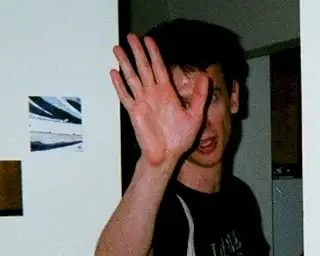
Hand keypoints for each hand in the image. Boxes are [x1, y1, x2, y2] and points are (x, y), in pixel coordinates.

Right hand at [110, 34, 209, 167]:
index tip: (149, 40)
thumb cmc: (181, 139)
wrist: (167, 156)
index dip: (154, 53)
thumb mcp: (196, 116)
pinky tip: (113, 72)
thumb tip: (206, 76)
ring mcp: (143, 102)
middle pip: (143, 68)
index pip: (159, 68)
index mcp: (167, 93)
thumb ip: (200, 96)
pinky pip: (125, 95)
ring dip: (125, 63)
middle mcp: (153, 94)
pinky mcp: (134, 112)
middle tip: (131, 36)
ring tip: (117, 48)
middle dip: (137, 52)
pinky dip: (119, 84)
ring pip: (132, 78)